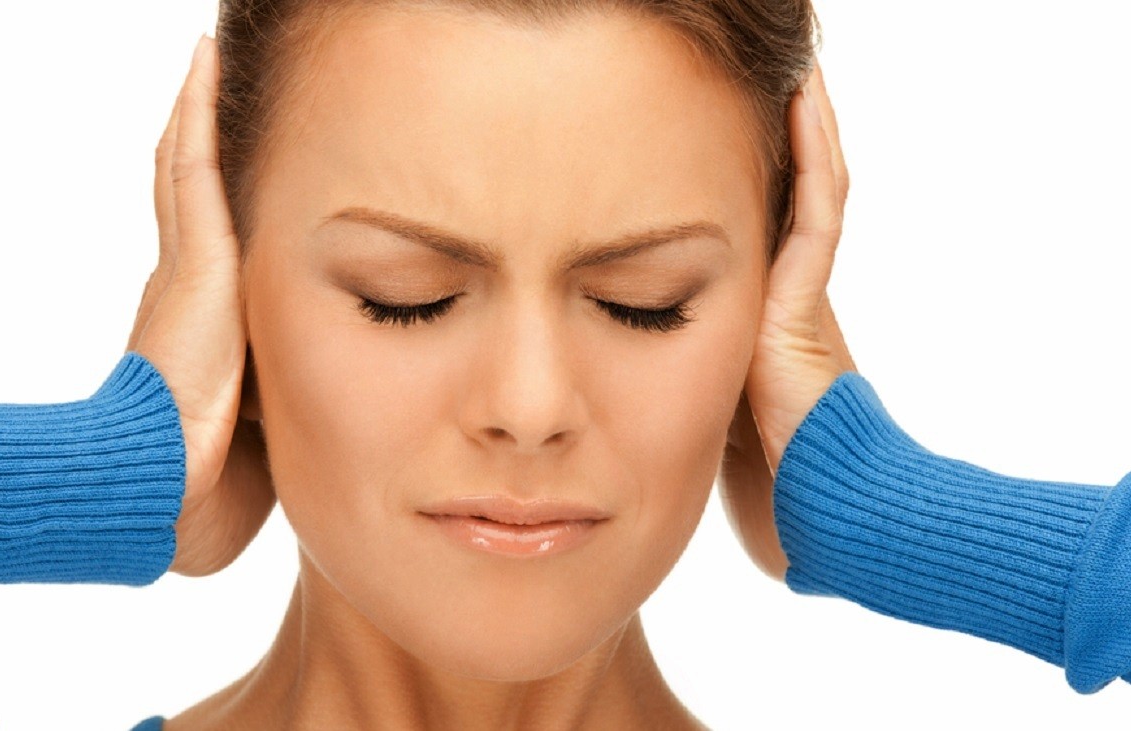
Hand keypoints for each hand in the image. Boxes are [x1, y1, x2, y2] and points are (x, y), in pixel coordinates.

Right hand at [126, 35, 275, 576]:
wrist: (163, 493)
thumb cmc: (208, 485)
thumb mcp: (262, 434)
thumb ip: (283, 410)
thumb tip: (335, 415)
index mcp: (203, 328)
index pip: (213, 249)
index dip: (221, 206)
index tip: (247, 174)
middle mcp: (186, 288)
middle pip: (194, 194)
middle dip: (203, 142)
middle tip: (215, 85)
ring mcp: (185, 271)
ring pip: (191, 169)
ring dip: (198, 114)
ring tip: (209, 58)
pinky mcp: (194, 264)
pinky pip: (193, 167)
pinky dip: (197, 114)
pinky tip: (203, 62)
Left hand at [717, 58, 857, 580]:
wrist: (815, 513)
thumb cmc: (759, 476)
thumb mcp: (696, 402)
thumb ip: (669, 368)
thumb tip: (607, 354)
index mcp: (754, 310)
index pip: (741, 220)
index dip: (723, 170)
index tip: (690, 124)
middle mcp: (780, 289)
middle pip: (773, 189)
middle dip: (761, 132)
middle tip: (736, 73)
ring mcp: (800, 290)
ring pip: (807, 183)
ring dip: (801, 123)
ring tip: (792, 64)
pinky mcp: (808, 299)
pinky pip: (819, 208)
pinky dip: (815, 154)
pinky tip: (804, 100)